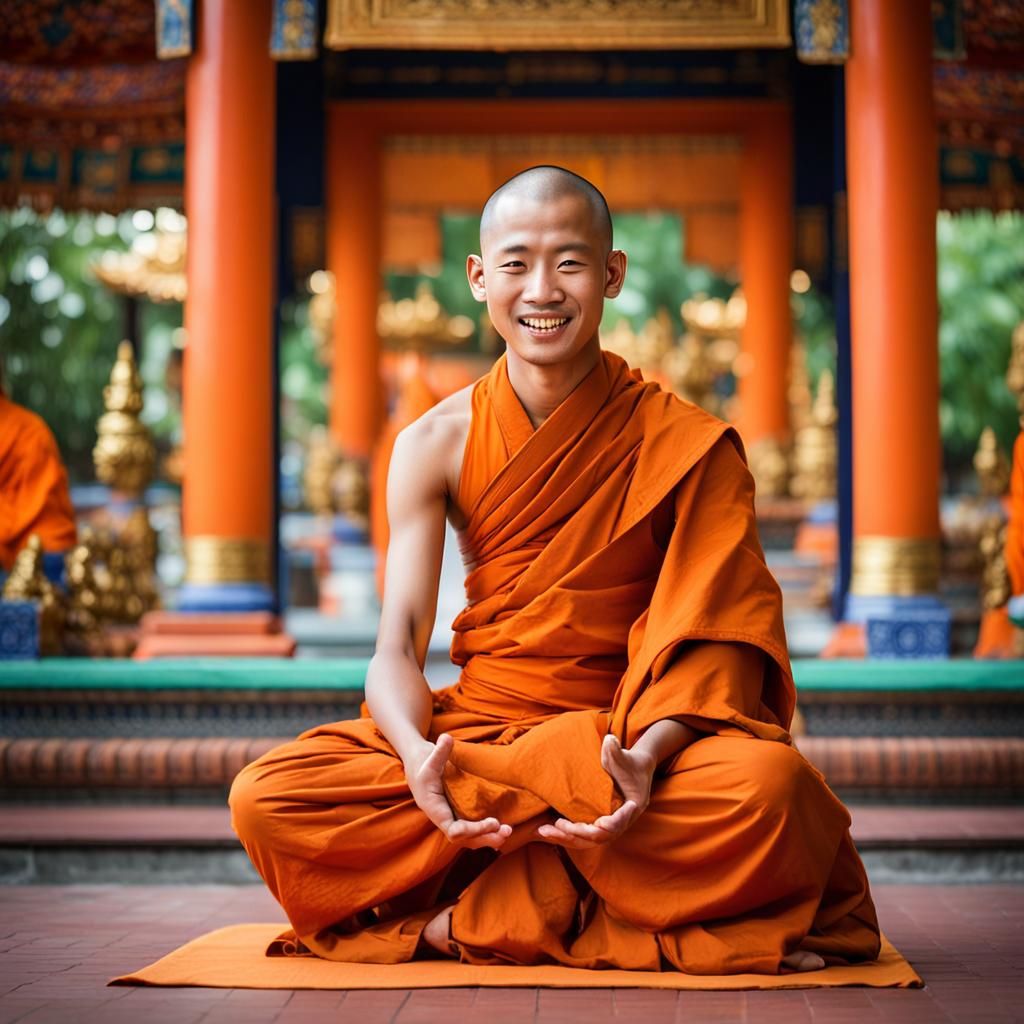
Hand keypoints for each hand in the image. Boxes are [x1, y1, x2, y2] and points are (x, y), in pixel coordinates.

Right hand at [404, 733, 512, 849]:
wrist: (418, 766)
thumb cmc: (423, 763)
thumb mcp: (429, 757)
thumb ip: (439, 750)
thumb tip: (446, 737)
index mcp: (434, 809)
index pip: (454, 830)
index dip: (472, 830)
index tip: (492, 822)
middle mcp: (443, 818)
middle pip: (465, 839)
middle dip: (485, 837)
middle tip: (506, 831)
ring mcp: (451, 818)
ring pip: (469, 837)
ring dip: (488, 837)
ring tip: (507, 832)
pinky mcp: (458, 814)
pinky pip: (472, 830)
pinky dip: (485, 832)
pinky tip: (501, 829)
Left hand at [536, 734, 655, 848]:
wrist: (633, 769)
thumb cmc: (628, 762)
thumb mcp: (623, 756)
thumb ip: (616, 751)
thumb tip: (609, 740)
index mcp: (633, 806)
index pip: (622, 820)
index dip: (612, 823)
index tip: (601, 823)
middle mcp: (622, 821)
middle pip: (601, 836)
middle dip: (579, 833)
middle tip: (559, 825)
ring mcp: (610, 826)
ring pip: (589, 840)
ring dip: (567, 838)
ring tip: (544, 831)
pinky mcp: (598, 825)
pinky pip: (582, 836)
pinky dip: (566, 835)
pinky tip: (547, 830)